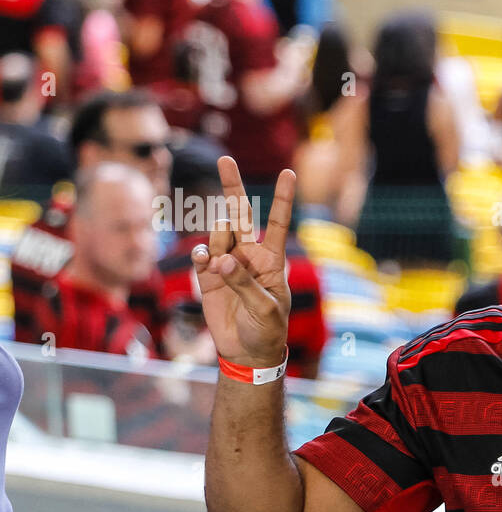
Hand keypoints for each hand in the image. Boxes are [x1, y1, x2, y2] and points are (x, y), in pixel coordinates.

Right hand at [191, 158, 295, 367]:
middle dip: (233, 188)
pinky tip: (206, 260)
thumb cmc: (267, 329)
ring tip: (222, 262)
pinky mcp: (208, 277)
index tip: (288, 173)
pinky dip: (202, 255)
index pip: (276, 223)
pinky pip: (202, 257)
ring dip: (218, 240)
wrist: (247, 351)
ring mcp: (226, 264)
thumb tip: (224, 260)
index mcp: (271, 260)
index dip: (282, 198)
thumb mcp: (266, 308)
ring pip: (219, 236)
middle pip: (239, 216)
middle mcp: (248, 255)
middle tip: (225, 160)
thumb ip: (245, 283)